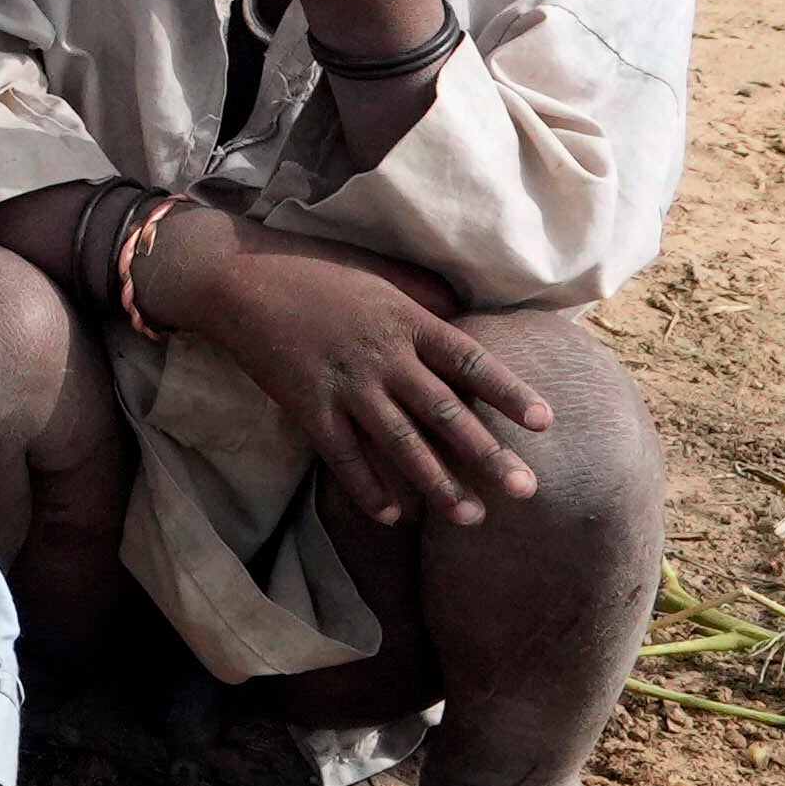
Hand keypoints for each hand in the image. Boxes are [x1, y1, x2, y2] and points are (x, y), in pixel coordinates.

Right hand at [157, 225, 554, 531]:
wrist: (239, 277)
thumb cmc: (315, 268)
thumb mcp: (380, 272)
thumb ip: (427, 295)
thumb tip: (471, 314)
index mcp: (406, 320)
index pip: (470, 359)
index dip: (508, 391)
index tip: (545, 422)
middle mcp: (383, 357)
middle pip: (444, 413)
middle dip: (487, 455)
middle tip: (526, 490)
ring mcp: (344, 385)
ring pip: (400, 443)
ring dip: (436, 484)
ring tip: (469, 516)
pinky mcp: (307, 406)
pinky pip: (342, 456)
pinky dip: (366, 489)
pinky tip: (391, 517)